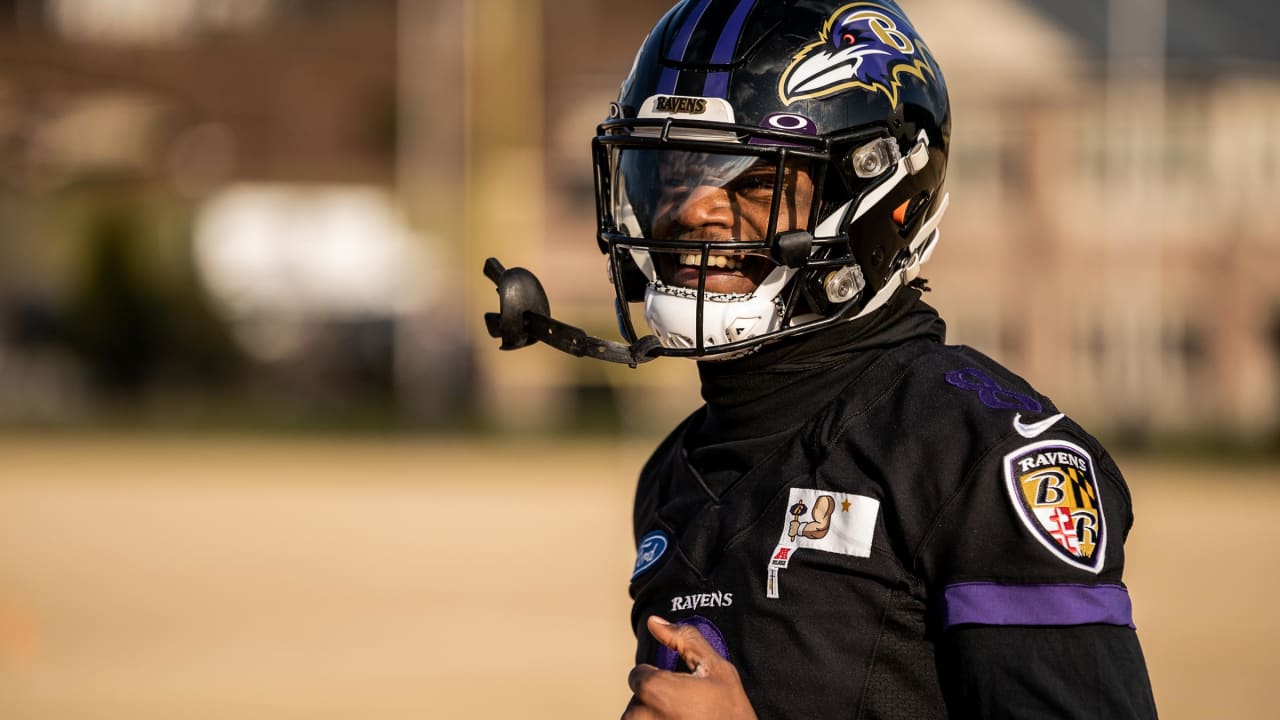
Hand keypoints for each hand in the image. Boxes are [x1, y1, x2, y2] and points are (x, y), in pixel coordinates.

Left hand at [622, 616, 757, 719]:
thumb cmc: (731, 711)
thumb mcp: (715, 668)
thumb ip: (684, 639)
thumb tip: (654, 621)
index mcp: (653, 689)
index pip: (639, 675)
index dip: (662, 679)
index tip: (682, 691)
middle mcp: (639, 715)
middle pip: (638, 698)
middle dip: (658, 699)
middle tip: (687, 708)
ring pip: (639, 717)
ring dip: (657, 716)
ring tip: (685, 718)